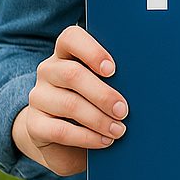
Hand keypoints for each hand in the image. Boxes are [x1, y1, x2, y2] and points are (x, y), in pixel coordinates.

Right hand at [12, 25, 127, 176]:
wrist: (63, 134)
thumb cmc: (96, 100)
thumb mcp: (106, 84)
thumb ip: (117, 77)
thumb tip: (145, 81)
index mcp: (67, 52)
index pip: (71, 38)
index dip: (92, 52)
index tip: (113, 69)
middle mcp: (49, 70)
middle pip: (72, 74)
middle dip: (103, 94)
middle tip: (124, 110)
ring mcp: (39, 96)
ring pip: (69, 104)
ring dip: (98, 119)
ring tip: (119, 130)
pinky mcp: (34, 124)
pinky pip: (59, 130)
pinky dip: (86, 137)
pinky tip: (104, 141)